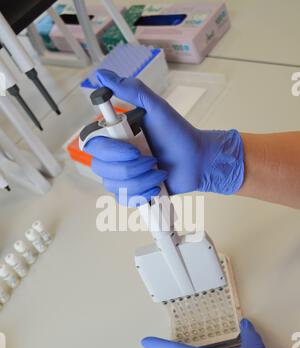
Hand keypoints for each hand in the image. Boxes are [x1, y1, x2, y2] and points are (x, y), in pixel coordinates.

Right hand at [84, 70, 243, 203]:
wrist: (197, 160)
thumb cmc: (178, 133)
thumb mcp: (157, 107)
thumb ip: (131, 90)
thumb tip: (101, 74)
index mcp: (116, 135)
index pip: (93, 145)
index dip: (110, 151)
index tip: (133, 149)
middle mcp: (114, 155)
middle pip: (101, 168)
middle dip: (131, 167)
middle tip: (153, 159)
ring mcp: (122, 175)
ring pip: (114, 185)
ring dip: (141, 180)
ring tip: (160, 173)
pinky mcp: (132, 192)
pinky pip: (124, 199)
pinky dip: (142, 194)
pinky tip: (156, 186)